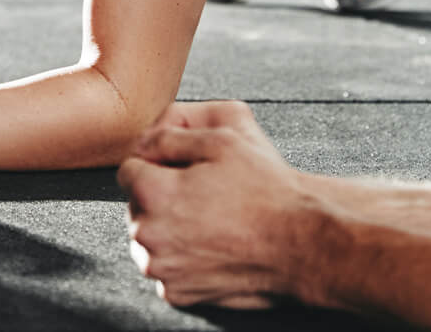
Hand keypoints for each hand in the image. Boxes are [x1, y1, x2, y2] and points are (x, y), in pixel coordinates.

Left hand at [118, 100, 324, 308]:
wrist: (302, 244)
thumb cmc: (266, 191)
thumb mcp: (220, 140)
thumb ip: (168, 136)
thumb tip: (142, 143)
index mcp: (154, 194)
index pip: (128, 169)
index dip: (155, 164)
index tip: (180, 170)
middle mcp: (150, 235)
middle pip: (136, 205)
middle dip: (158, 196)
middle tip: (201, 195)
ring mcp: (164, 269)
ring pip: (148, 238)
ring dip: (166, 227)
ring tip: (207, 220)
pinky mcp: (179, 294)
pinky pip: (165, 268)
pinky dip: (179, 258)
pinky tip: (209, 245)